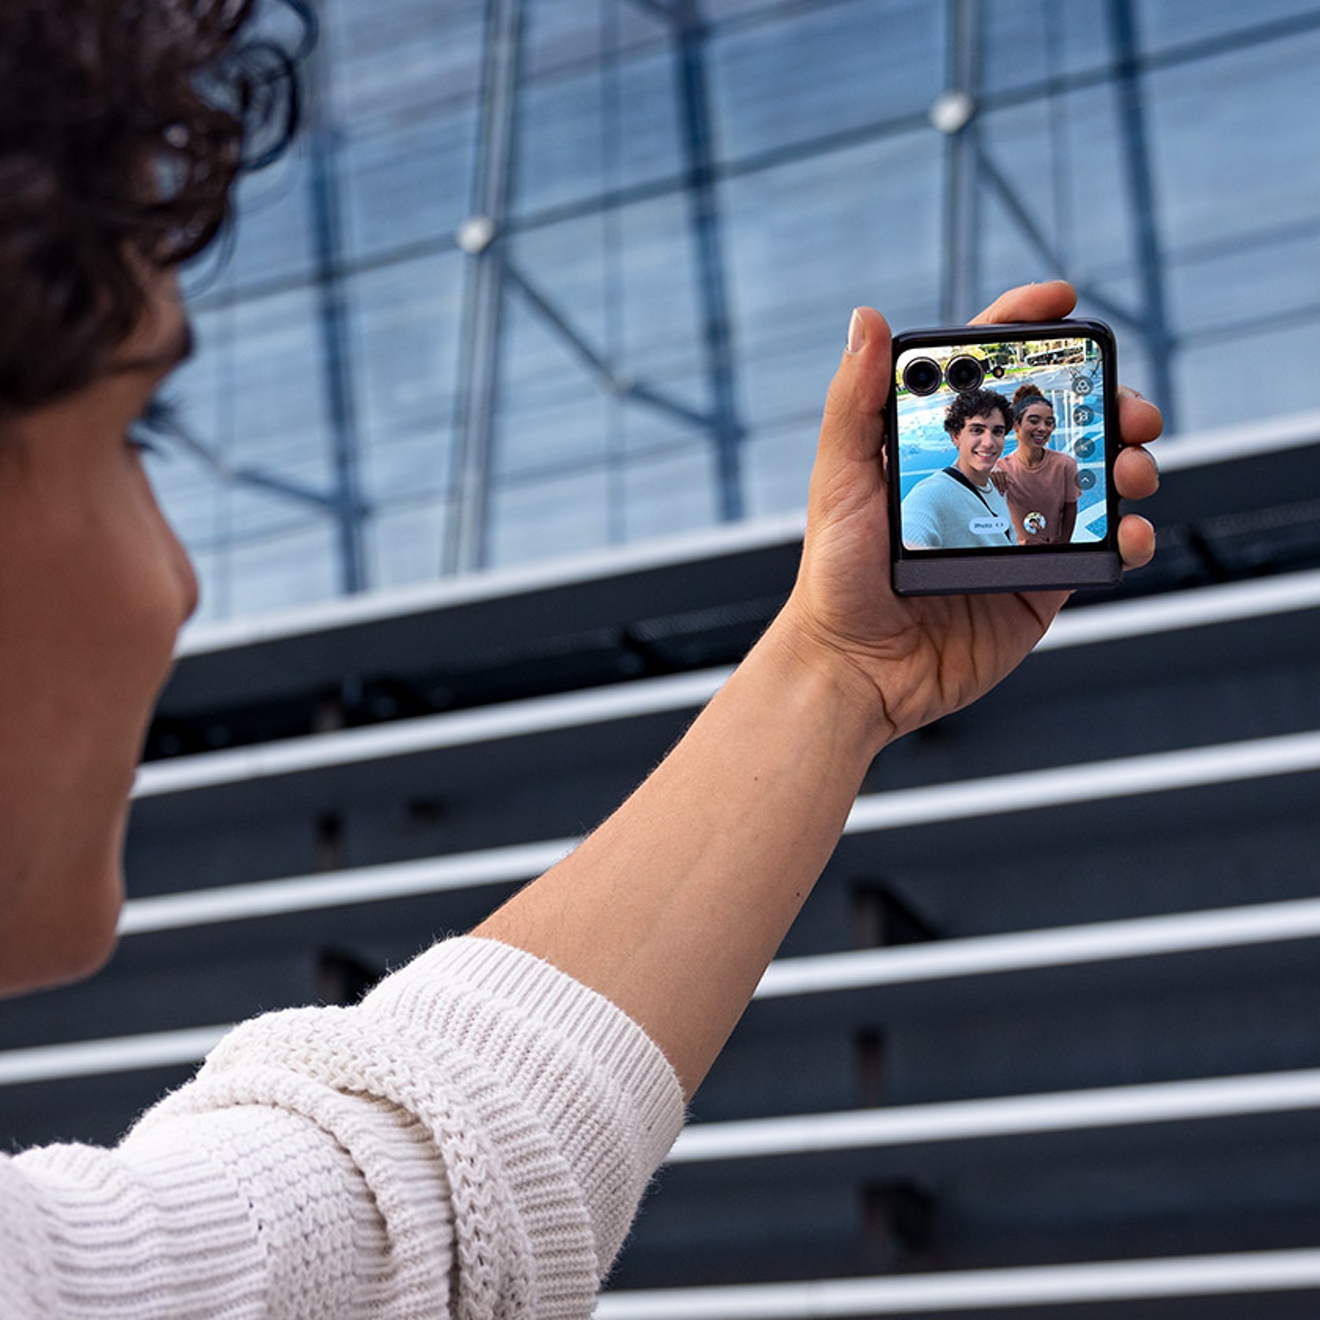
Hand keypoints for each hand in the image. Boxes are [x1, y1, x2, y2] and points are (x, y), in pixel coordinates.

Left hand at [777, 280, 1160, 750]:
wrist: (856, 670)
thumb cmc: (836, 576)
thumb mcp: (841, 480)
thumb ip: (855, 403)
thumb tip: (866, 319)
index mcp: (938, 447)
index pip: (987, 373)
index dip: (1024, 328)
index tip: (1063, 300)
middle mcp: (984, 481)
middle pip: (1057, 421)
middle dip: (1105, 399)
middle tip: (1127, 405)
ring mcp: (1017, 530)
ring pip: (1092, 477)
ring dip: (1128, 460)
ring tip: (1137, 464)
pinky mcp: (1040, 583)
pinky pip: (1099, 550)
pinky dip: (1128, 535)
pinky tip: (1130, 530)